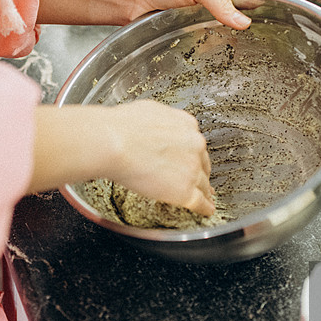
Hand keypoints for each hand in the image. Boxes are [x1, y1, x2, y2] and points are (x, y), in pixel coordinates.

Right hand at [28, 101, 214, 215]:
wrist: (114, 143)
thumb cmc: (122, 127)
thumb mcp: (150, 111)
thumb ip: (163, 122)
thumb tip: (159, 125)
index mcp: (187, 125)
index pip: (195, 143)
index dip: (192, 154)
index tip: (191, 160)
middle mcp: (195, 145)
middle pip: (202, 163)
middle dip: (198, 171)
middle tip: (195, 178)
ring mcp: (192, 169)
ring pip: (203, 183)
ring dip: (204, 191)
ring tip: (205, 198)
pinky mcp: (185, 190)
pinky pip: (200, 202)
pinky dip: (205, 208)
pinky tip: (206, 210)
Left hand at [37, 0, 281, 28]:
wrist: (127, 0)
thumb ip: (220, 2)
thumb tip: (244, 22)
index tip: (291, 6)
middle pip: (244, 5)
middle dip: (260, 17)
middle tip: (279, 32)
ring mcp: (202, 11)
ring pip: (229, 24)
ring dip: (238, 35)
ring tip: (258, 46)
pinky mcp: (191, 28)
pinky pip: (212, 38)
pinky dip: (220, 45)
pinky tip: (228, 53)